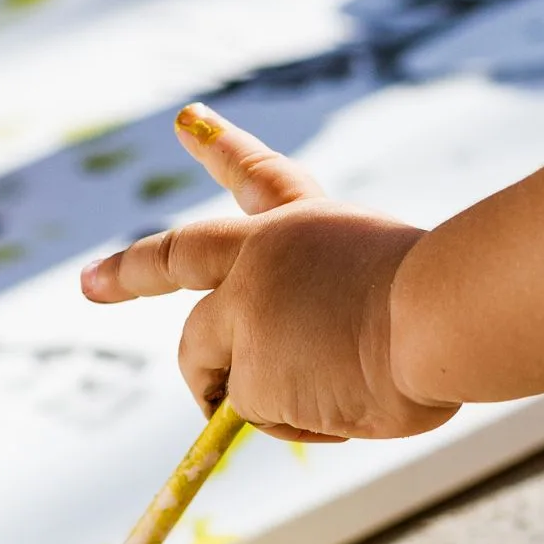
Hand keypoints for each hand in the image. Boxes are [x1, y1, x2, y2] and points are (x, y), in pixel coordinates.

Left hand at [80, 104, 460, 442]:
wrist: (442, 313)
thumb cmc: (451, 301)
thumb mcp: (394, 290)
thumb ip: (344, 322)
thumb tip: (327, 383)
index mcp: (310, 223)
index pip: (260, 177)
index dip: (222, 147)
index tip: (187, 120)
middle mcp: (260, 258)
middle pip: (177, 259)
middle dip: (129, 271)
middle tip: (91, 283)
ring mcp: (242, 312)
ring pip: (209, 368)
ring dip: (248, 394)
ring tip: (328, 389)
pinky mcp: (241, 369)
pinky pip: (254, 416)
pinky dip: (300, 423)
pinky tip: (343, 404)